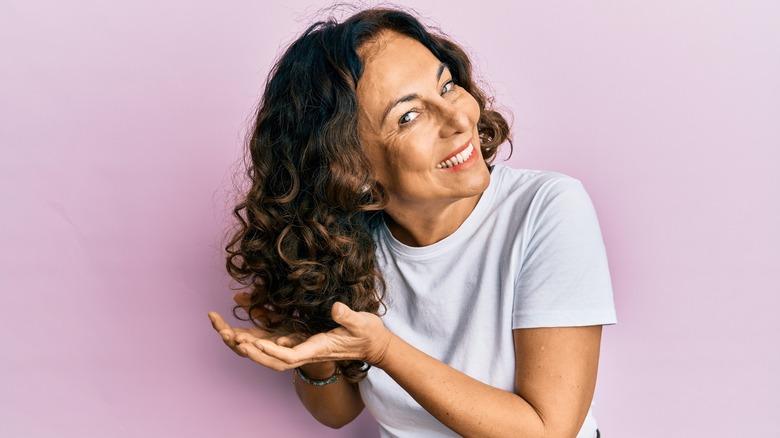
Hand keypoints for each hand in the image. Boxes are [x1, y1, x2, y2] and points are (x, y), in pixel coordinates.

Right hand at [208, 292, 305, 358]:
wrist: (335, 344)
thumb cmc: (305, 330)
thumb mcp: (277, 316)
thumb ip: (258, 309)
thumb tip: (235, 297)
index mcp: (264, 340)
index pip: (237, 336)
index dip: (222, 327)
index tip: (211, 314)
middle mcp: (270, 350)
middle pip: (242, 347)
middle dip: (228, 338)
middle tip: (218, 326)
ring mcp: (284, 355)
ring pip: (260, 355)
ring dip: (244, 347)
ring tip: (231, 336)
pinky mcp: (300, 355)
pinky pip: (283, 356)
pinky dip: (269, 351)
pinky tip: (258, 343)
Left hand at [235, 302, 392, 371]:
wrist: (374, 345)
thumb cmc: (368, 334)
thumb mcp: (361, 322)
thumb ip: (348, 316)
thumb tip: (336, 308)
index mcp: (318, 348)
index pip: (290, 356)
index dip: (270, 351)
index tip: (254, 342)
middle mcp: (308, 351)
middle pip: (274, 361)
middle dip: (252, 352)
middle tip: (231, 339)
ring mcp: (305, 348)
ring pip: (273, 354)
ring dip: (252, 347)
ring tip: (230, 334)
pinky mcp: (304, 342)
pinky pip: (278, 345)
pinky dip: (261, 339)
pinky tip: (248, 329)